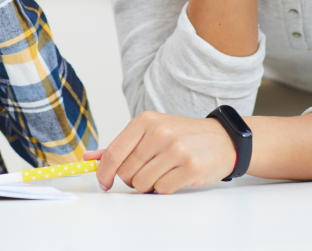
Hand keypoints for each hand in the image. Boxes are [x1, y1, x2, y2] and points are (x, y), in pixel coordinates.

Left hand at [86, 111, 237, 193]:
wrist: (222, 139)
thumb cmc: (182, 136)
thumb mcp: (151, 131)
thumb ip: (120, 146)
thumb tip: (89, 158)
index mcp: (146, 121)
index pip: (113, 153)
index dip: (104, 173)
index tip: (104, 183)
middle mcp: (160, 133)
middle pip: (126, 172)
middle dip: (131, 179)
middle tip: (146, 172)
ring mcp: (176, 150)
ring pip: (142, 183)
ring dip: (148, 185)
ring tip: (162, 173)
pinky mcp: (190, 167)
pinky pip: (161, 189)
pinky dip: (164, 188)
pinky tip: (175, 176)